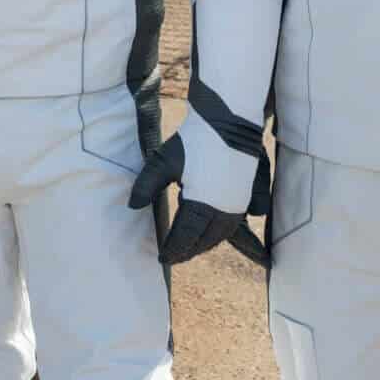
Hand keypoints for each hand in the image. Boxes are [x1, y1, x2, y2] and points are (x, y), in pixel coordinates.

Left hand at [129, 136, 269, 268]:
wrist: (230, 121)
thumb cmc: (194, 140)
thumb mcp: (163, 162)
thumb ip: (146, 185)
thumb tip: (132, 206)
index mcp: (202, 205)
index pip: (185, 238)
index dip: (173, 250)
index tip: (162, 258)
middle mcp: (224, 210)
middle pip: (205, 241)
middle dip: (188, 251)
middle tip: (173, 256)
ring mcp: (239, 203)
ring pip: (222, 234)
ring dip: (206, 244)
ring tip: (191, 247)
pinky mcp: (247, 194)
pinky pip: (236, 223)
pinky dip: (222, 233)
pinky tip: (215, 231)